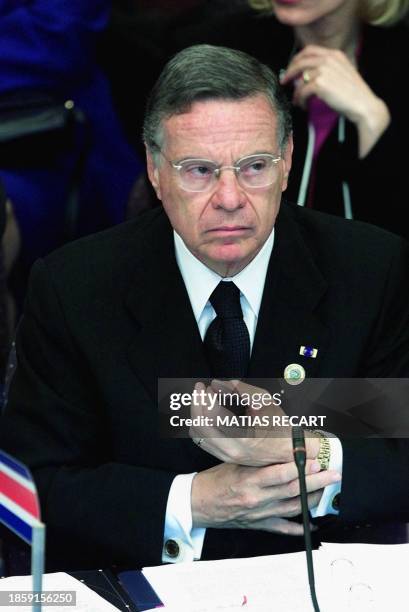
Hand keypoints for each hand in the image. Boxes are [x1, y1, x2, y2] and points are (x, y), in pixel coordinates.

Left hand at [190, 379, 319, 465]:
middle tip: (199, 389)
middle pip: (200, 425)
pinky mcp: (224, 457)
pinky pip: (201, 441)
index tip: (208, 387)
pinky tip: (205, 412)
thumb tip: (216, 384)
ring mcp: (227, 456)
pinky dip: (199, 424)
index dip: (207, 398)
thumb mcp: (265, 401)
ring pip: (197, 434)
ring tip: (202, 398)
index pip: (212, 415)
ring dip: (196, 413)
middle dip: (196, 403)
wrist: (287, 450)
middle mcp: (232, 449)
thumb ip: (241, 390)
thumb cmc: (278, 423)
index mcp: (244, 436)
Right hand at [191, 459, 340, 533]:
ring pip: (292, 508)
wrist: (198, 503)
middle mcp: (257, 498)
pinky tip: (312, 524)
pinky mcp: (258, 524)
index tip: (316, 461)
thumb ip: (257, 458)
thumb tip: (279, 448)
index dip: (300, 468)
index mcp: (249, 480)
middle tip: (332, 475)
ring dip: (312, 500)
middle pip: (292, 490)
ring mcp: (259, 513)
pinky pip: (282, 528)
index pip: (280, 474)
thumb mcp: (233, 463)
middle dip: (315, 482)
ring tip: (326, 491)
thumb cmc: (215, 481)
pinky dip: (299, 527)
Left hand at [280, 45, 389, 156]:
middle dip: (290, 71)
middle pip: (301, 61)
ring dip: (296, 91)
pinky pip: (302, 92)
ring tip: (297, 100)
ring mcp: (324, 70)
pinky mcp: (320, 84)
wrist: (363, 104)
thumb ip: (325, 71)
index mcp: (335, 54)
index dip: (297, 58)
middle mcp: (328, 59)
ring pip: (300, 78)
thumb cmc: (353, 94)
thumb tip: (304, 78)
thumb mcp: (341, 74)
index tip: (291, 67)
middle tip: (285, 81)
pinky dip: (300, 100)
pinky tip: (304, 106)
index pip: (310, 50)